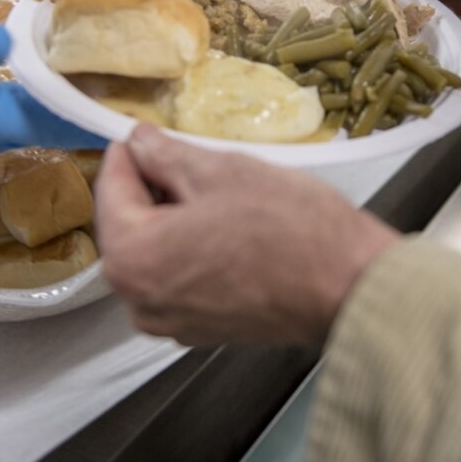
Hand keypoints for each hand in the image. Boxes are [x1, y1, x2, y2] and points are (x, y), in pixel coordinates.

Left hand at [95, 125, 399, 345]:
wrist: (348, 286)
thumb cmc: (287, 224)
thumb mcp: (220, 171)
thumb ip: (166, 155)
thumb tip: (139, 142)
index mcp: (132, 258)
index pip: (111, 188)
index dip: (131, 151)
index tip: (147, 130)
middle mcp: (138, 301)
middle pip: (129, 225)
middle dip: (153, 187)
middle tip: (189, 155)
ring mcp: (171, 323)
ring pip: (156, 253)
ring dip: (174, 218)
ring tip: (215, 189)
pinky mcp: (202, 331)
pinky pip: (180, 279)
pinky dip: (193, 250)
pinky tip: (229, 227)